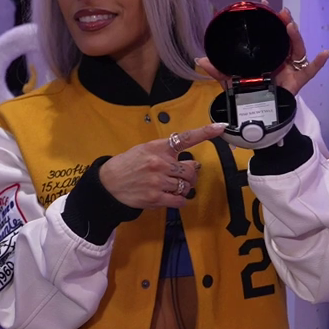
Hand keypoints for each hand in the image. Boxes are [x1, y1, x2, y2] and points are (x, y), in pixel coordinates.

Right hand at [99, 123, 225, 209]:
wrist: (108, 183)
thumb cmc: (128, 165)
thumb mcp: (144, 150)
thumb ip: (167, 153)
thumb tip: (192, 164)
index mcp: (157, 147)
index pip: (185, 138)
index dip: (205, 132)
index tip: (220, 127)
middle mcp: (159, 163)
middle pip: (191, 170)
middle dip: (190, 175)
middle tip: (181, 176)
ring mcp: (158, 181)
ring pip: (186, 186)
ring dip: (183, 188)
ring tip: (171, 186)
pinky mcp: (156, 198)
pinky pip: (180, 200)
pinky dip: (179, 200)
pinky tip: (171, 197)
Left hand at [196, 4, 328, 94]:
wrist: (258, 115)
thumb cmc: (249, 94)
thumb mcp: (231, 81)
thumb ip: (218, 70)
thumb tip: (200, 59)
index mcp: (266, 55)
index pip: (269, 33)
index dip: (267, 19)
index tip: (262, 4)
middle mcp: (280, 58)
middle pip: (285, 38)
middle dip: (284, 23)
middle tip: (281, 12)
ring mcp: (291, 68)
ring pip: (297, 49)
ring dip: (296, 36)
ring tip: (291, 26)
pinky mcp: (298, 81)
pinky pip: (311, 71)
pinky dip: (319, 62)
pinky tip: (326, 53)